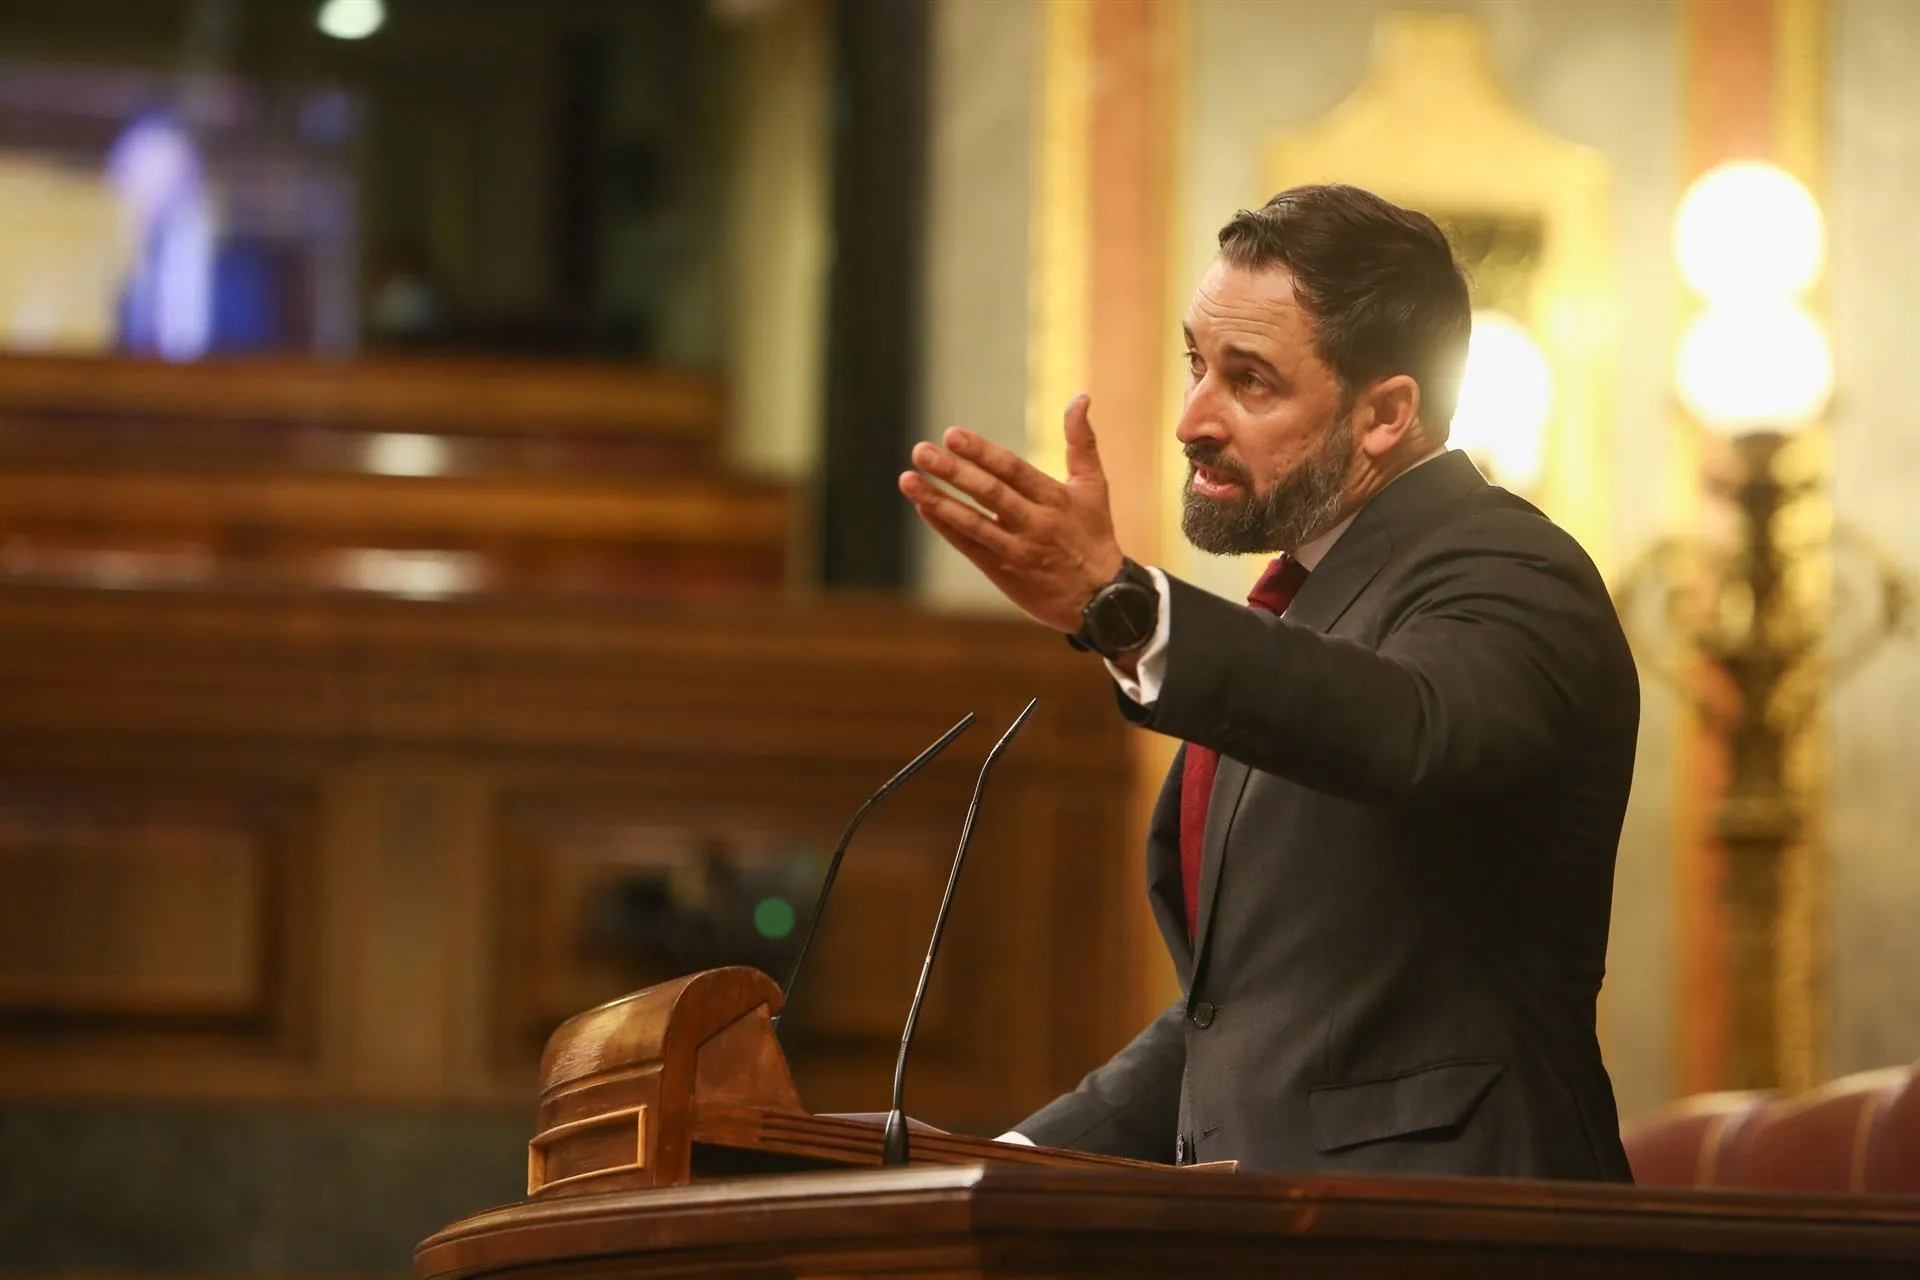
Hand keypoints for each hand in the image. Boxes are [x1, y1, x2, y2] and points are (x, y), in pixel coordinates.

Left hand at [899, 394, 1125, 632]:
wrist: (1102, 599)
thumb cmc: (1094, 535)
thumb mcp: (1094, 486)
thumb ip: (1082, 441)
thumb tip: (1081, 396)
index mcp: (1055, 499)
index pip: (1013, 470)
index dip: (981, 452)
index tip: (951, 435)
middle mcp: (1035, 523)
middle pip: (989, 493)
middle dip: (952, 471)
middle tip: (920, 451)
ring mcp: (1017, 549)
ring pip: (973, 522)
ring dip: (938, 500)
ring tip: (908, 479)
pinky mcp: (1003, 571)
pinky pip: (969, 546)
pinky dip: (945, 527)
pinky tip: (923, 507)